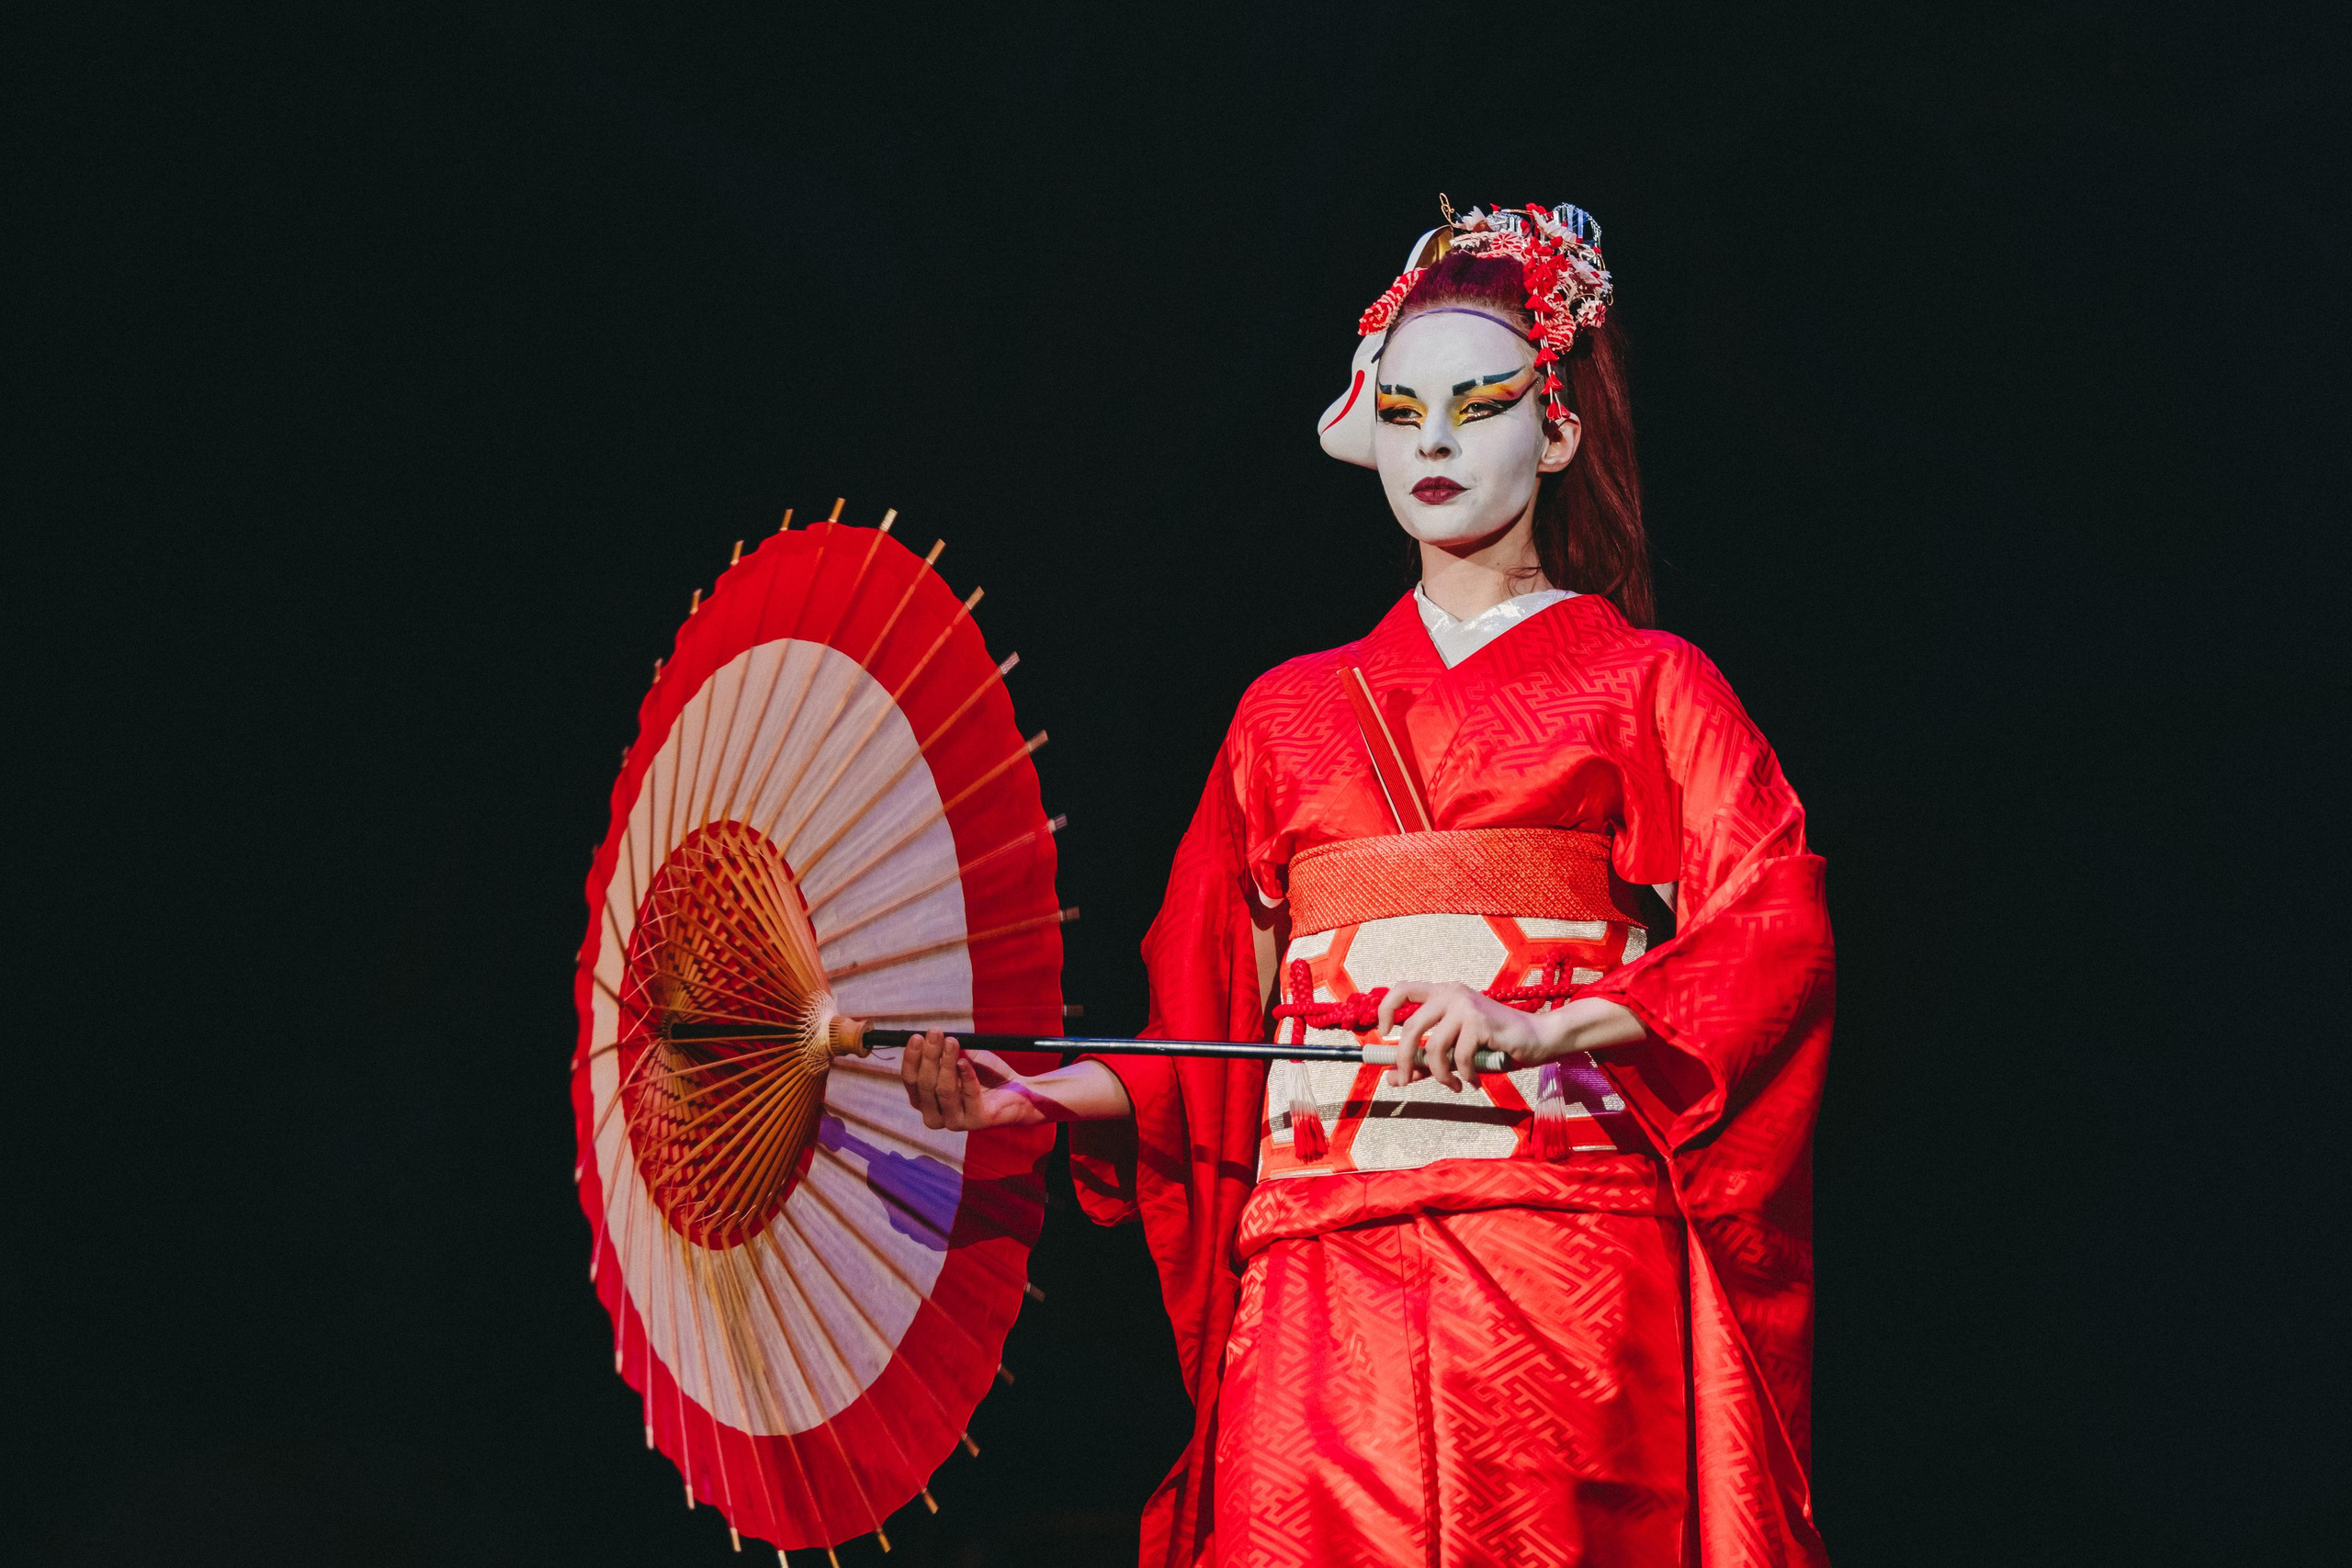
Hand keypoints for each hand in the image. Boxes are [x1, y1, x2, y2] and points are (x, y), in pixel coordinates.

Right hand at [898, 1030, 1022, 1129]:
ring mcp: (955, 1122)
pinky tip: (966, 1062)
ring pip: (945, 1091)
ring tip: (952, 1042)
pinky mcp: (976, 1122)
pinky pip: (969, 1095)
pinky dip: (967, 1076)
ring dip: (947, 1063)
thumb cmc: (984, 1074)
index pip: (911, 1081)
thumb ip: (946, 1051)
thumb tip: (932, 1036)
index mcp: (926, 1102)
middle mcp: (936, 1116)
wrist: (1018, 1090)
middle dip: (929, 1056)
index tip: (917, 1036)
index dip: (912, 1058)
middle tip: (936, 1033)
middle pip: (925, 1085)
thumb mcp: (962, 1058)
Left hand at [1374, 983, 1551, 1091]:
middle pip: (1412, 1027)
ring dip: (1440, 1075)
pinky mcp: (1480, 1021)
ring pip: (1435, 1047)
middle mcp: (1452, 994)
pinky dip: (1464, 1076)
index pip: (1402, 989)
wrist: (1538, 1038)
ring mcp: (1466, 1006)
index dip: (1386, 1010)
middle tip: (1406, 1080)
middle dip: (1405, 1059)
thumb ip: (1426, 1062)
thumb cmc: (1495, 1045)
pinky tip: (1472, 1081)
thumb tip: (1393, 1079)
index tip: (1383, 1035)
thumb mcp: (1456, 1052)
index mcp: (1443, 994)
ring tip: (1453, 1085)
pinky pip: (1460, 1057)